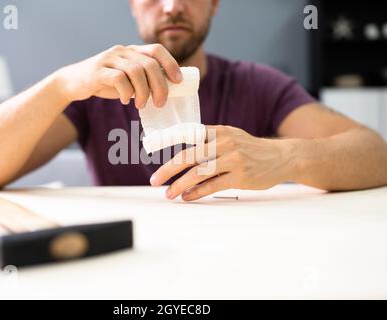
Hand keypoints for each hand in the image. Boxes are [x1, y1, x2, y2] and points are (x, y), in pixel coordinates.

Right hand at [55, 44, 182, 108]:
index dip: (171, 64)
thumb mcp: (128, 79)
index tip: (178, 81)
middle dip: (159, 86)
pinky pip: (119, 79)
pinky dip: (126, 92)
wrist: (74, 82)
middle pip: (149, 64)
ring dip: (143, 91)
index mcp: (132, 51)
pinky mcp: (98, 70)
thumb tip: (167, 91)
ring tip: (141, 105)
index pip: (157, 50)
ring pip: (136, 71)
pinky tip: (126, 100)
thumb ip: (144, 80)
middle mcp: (122, 51)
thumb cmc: (105, 83)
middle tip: (160, 103)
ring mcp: (109, 58)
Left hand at [150, 125, 295, 200]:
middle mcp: (223, 142)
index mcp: (218, 131)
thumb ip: (208, 141)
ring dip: (180, 185)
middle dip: (168, 170)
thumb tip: (182, 154)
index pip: (186, 134)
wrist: (282, 157)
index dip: (166, 140)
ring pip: (199, 173)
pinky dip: (197, 193)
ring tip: (169, 194)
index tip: (149, 148)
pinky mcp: (240, 176)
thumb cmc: (250, 149)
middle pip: (188, 156)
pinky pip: (212, 186)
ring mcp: (233, 159)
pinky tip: (187, 197)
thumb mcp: (230, 136)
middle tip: (155, 180)